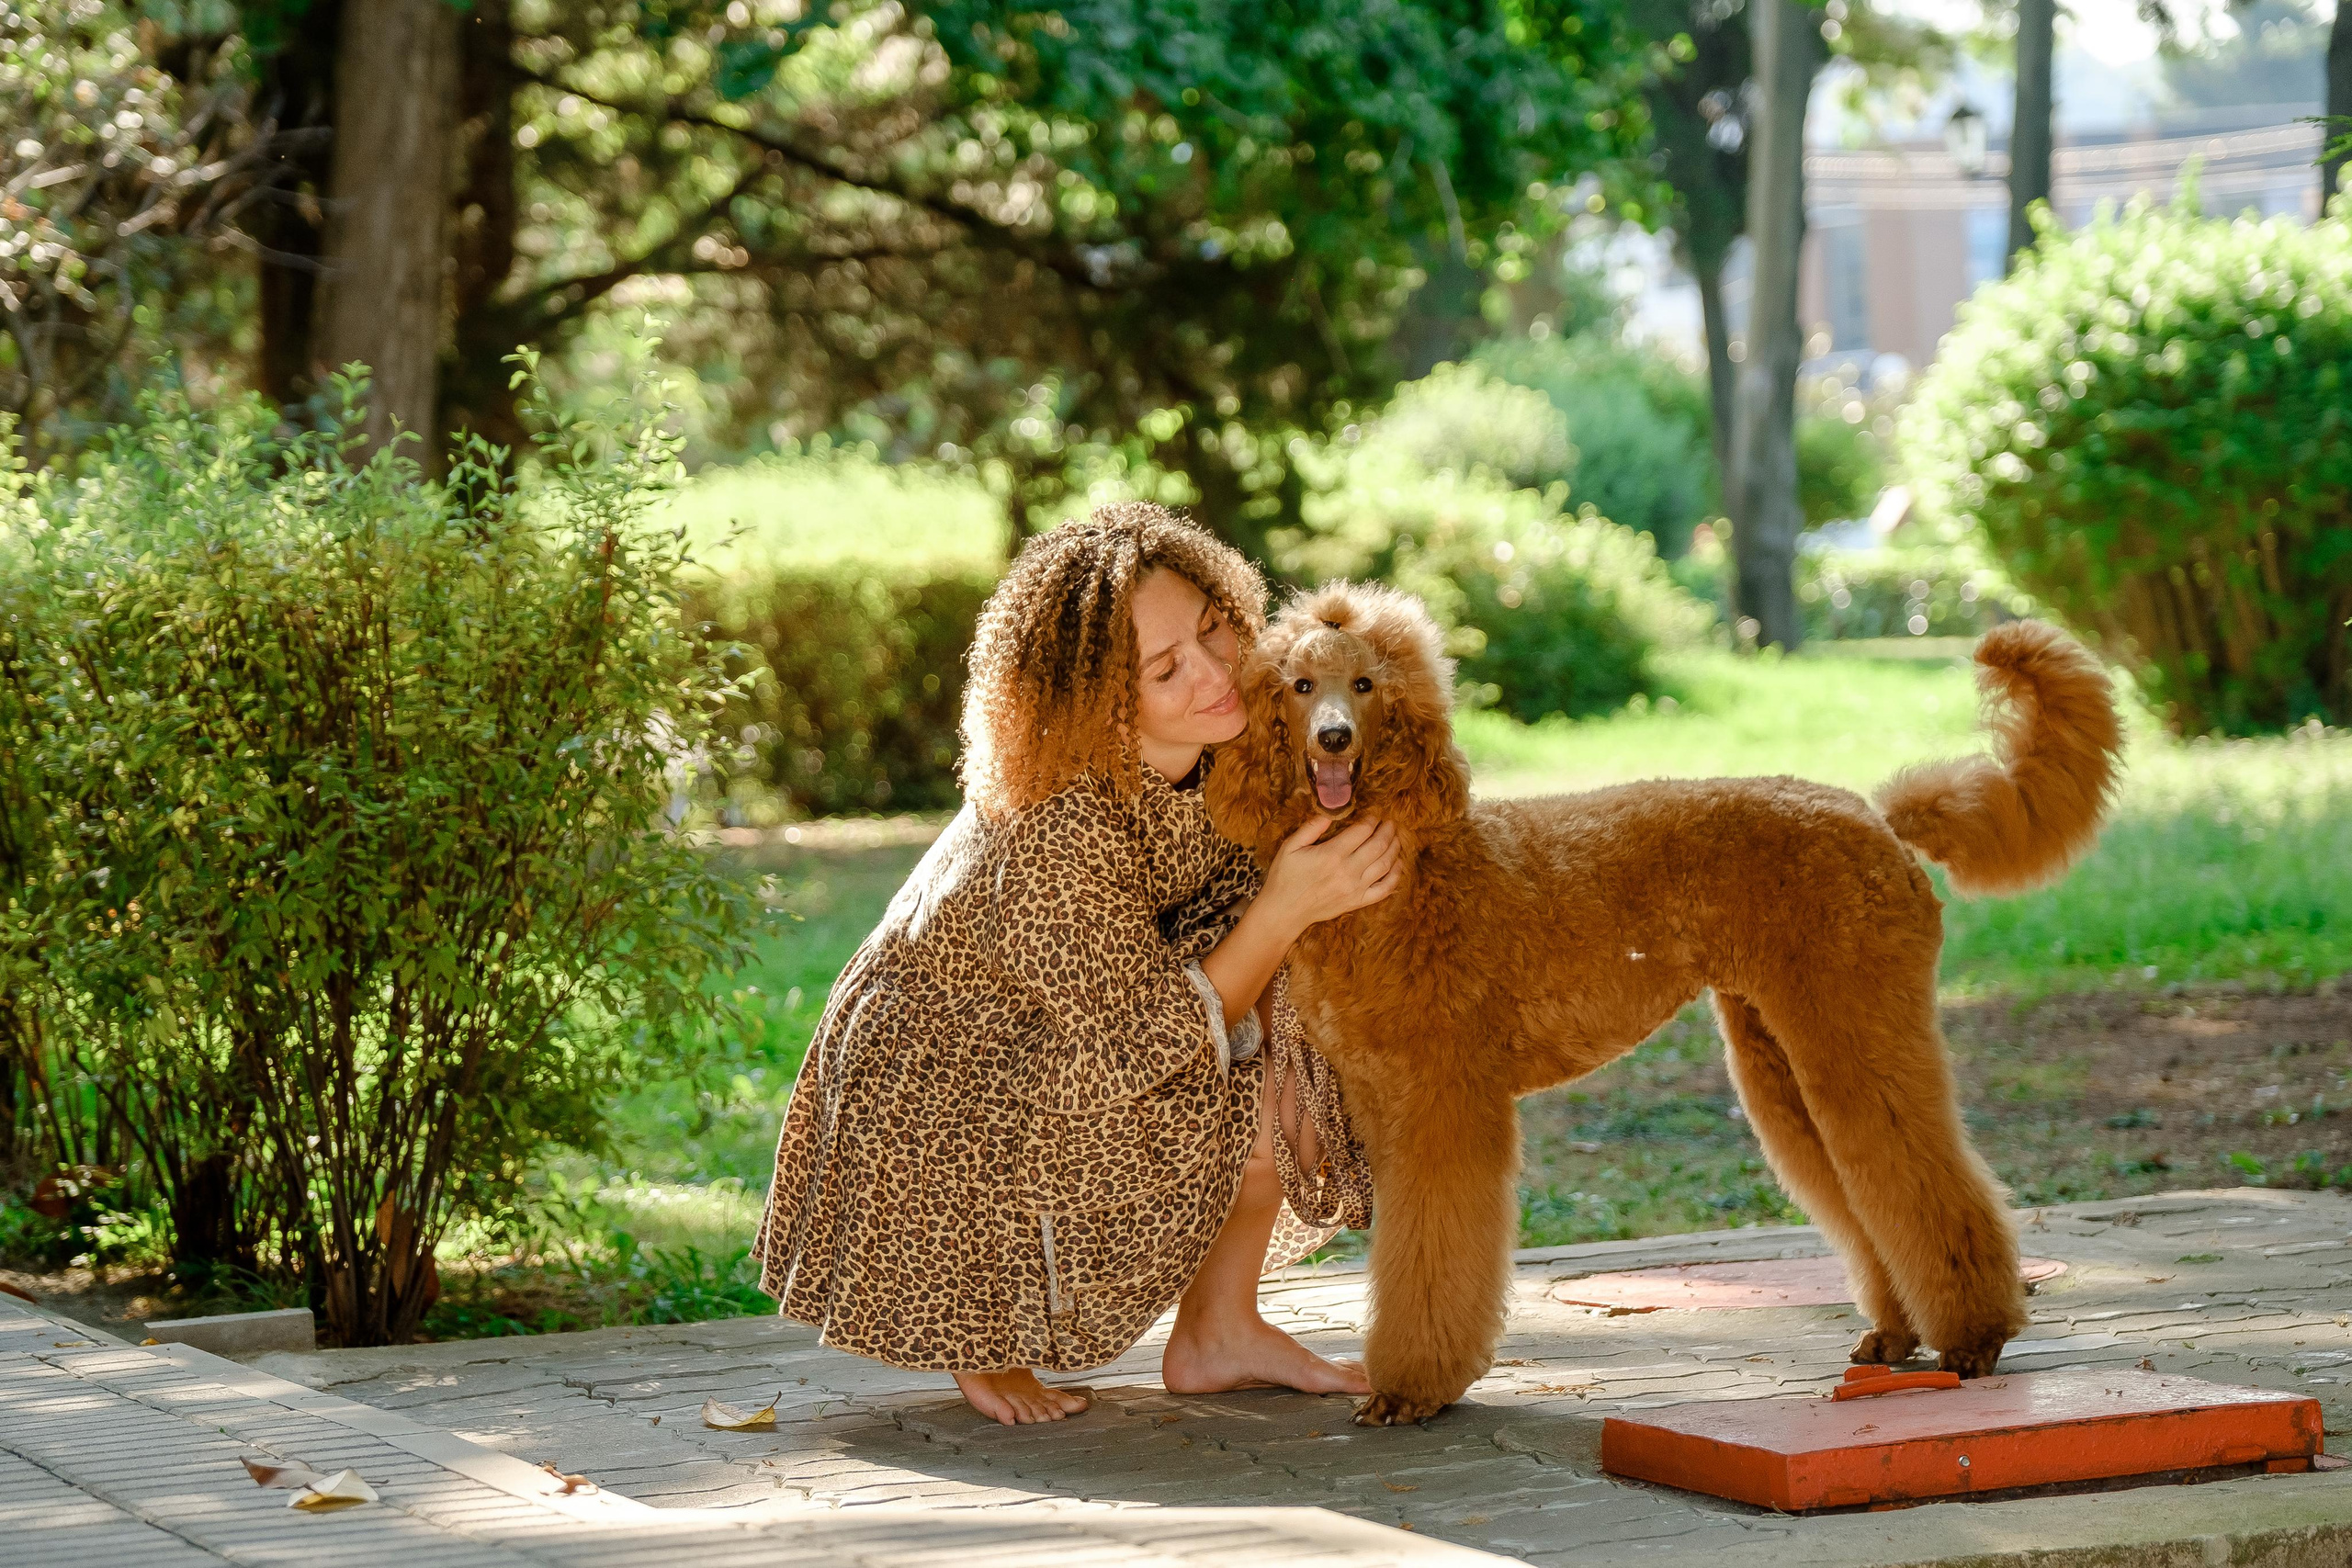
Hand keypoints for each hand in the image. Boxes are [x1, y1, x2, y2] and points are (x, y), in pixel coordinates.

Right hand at [1258, 815, 1400, 934]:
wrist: (1284, 912)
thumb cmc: (1284, 878)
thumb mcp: (1290, 847)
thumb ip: (1311, 827)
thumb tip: (1329, 813)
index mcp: (1331, 854)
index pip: (1362, 831)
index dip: (1371, 820)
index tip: (1373, 815)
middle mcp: (1347, 871)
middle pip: (1378, 845)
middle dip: (1387, 831)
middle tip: (1390, 823)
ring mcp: (1355, 889)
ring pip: (1385, 865)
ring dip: (1394, 849)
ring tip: (1396, 838)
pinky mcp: (1357, 902)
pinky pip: (1384, 889)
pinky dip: (1395, 876)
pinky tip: (1398, 864)